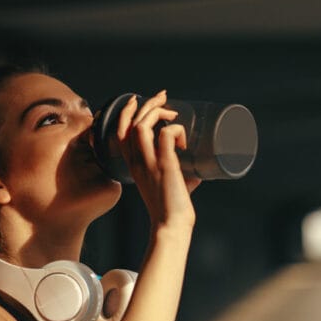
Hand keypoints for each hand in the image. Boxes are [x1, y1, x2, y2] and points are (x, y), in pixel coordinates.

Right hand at [115, 90, 200, 228]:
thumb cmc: (173, 210)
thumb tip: (200, 170)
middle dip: (147, 104)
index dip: (127, 113)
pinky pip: (166, 134)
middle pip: (131, 123)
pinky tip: (184, 141)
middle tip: (163, 95)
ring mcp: (149, 163)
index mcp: (134, 166)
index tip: (139, 100)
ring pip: (143, 125)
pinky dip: (176, 130)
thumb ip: (182, 175)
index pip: (120, 132)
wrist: (171, 225)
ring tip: (172, 111)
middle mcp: (137, 162)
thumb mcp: (171, 186)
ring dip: (157, 111)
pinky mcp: (165, 165)